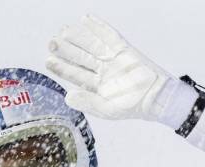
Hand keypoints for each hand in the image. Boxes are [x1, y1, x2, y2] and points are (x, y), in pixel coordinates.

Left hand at [46, 15, 179, 123]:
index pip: (76, 74)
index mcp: (96, 85)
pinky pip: (110, 36)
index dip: (62, 67)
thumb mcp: (107, 109)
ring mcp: (113, 58)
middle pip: (81, 56)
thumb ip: (88, 102)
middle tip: (51, 42)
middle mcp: (102, 70)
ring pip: (92, 45)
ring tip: (64, 31)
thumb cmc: (132, 106)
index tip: (48, 60)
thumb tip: (67, 96)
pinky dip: (99, 27)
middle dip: (66, 49)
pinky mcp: (124, 49)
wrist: (156, 97)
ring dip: (78, 37)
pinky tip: (86, 19)